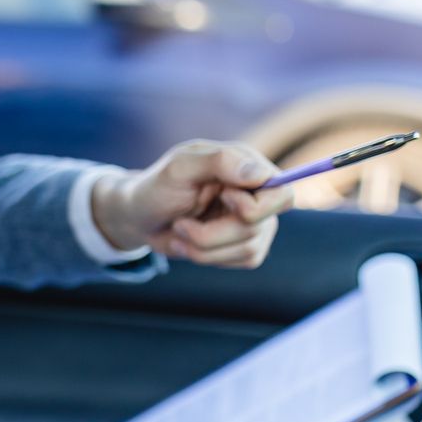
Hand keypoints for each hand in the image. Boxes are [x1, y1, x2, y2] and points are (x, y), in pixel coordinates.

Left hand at [91, 141, 293, 266]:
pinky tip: (188, 243)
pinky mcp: (244, 246)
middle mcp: (257, 194)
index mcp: (247, 166)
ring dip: (203, 246)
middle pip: (262, 226)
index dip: (256, 206)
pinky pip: (243, 261)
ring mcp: (254, 222)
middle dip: (214, 233)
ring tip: (180, 230)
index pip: (282, 193)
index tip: (223, 198)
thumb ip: (220, 161)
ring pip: (248, 249)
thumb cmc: (157, 188)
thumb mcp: (180, 167)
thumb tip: (260, 173)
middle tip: (181, 224)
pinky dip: (208, 257)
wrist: (139, 219)